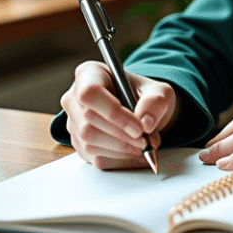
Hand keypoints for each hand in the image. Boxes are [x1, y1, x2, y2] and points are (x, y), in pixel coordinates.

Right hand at [60, 60, 177, 169]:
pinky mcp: (79, 144)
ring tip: (143, 144)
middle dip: (122, 135)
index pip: (90, 93)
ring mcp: (74, 122)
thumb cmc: (145, 96)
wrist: (142, 112)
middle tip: (146, 140)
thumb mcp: (159, 92)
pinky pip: (94, 157)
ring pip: (89, 142)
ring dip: (121, 149)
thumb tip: (146, 123)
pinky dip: (118, 159)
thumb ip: (156, 102)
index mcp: (90, 73)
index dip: (113, 113)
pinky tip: (133, 151)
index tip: (138, 128)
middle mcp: (74, 97)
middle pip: (89, 121)